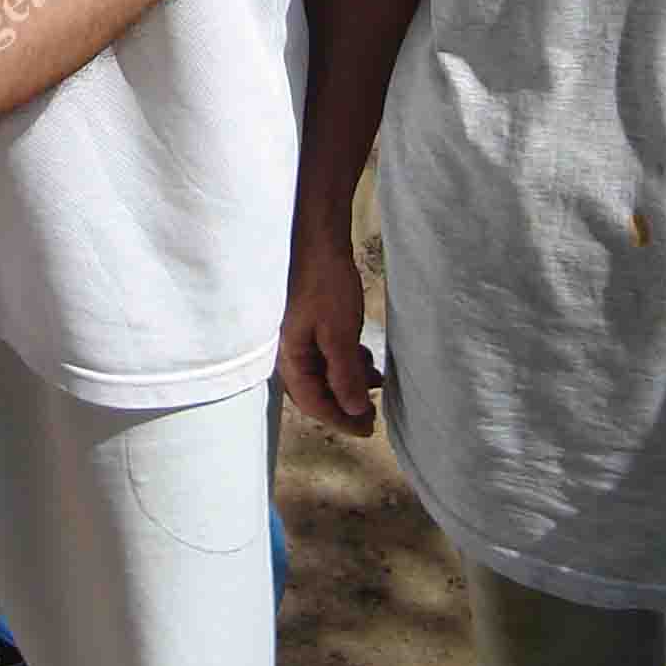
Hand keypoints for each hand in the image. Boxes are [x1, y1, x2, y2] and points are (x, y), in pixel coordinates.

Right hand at [277, 237, 382, 436]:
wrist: (317, 237)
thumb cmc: (323, 281)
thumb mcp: (338, 332)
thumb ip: (345, 373)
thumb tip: (355, 409)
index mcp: (289, 358)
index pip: (314, 403)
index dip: (342, 419)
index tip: (368, 428)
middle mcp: (289, 352)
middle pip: (317, 391)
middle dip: (346, 404)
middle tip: (374, 414)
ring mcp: (298, 337)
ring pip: (324, 373)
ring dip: (349, 382)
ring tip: (376, 382)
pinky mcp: (310, 324)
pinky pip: (326, 355)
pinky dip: (346, 362)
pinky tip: (364, 359)